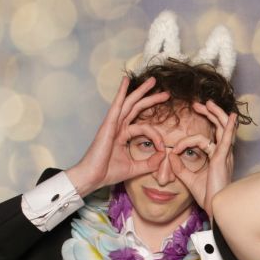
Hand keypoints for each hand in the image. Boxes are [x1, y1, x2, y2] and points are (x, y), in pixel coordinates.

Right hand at [67, 77, 170, 196]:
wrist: (92, 177)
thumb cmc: (108, 173)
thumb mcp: (136, 168)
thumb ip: (151, 163)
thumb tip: (164, 155)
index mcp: (123, 135)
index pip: (144, 128)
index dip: (156, 136)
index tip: (162, 148)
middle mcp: (118, 126)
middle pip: (137, 108)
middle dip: (151, 98)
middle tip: (166, 93)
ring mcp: (112, 124)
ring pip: (129, 103)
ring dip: (141, 91)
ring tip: (153, 81)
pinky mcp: (108, 125)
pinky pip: (117, 106)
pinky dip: (121, 93)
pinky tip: (126, 81)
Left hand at [169, 100, 237, 216]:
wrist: (216, 209)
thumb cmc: (207, 197)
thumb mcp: (189, 179)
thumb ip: (180, 168)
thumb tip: (171, 156)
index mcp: (217, 158)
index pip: (207, 139)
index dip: (188, 139)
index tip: (175, 149)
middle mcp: (223, 154)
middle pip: (220, 128)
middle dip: (210, 114)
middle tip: (199, 104)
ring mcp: (224, 156)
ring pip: (223, 129)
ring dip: (216, 114)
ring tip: (207, 104)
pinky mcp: (222, 159)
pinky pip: (226, 140)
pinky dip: (229, 127)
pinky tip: (232, 117)